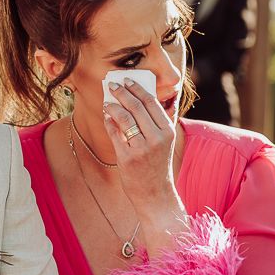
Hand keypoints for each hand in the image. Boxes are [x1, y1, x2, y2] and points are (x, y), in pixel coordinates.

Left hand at [101, 79, 188, 243]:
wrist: (155, 194)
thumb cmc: (158, 165)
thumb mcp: (165, 142)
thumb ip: (158, 121)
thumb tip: (144, 97)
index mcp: (167, 131)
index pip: (151, 102)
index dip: (138, 88)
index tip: (127, 80)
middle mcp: (157, 138)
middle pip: (137, 107)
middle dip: (123, 93)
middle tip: (113, 85)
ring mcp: (142, 148)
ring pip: (124, 119)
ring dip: (113, 106)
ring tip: (107, 102)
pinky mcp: (128, 157)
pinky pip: (115, 134)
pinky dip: (109, 122)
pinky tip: (106, 116)